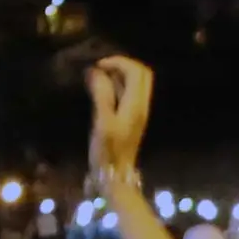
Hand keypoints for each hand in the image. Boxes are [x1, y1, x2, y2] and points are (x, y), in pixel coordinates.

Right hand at [85, 57, 153, 180]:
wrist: (116, 176)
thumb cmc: (108, 152)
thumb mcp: (102, 123)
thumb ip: (101, 95)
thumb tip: (96, 72)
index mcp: (136, 104)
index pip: (136, 71)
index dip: (118, 62)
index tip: (98, 66)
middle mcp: (141, 105)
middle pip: (141, 73)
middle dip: (122, 65)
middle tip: (101, 68)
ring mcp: (138, 112)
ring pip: (136, 83)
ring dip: (120, 75)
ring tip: (98, 77)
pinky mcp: (132, 118)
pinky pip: (129, 94)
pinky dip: (118, 86)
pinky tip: (102, 90)